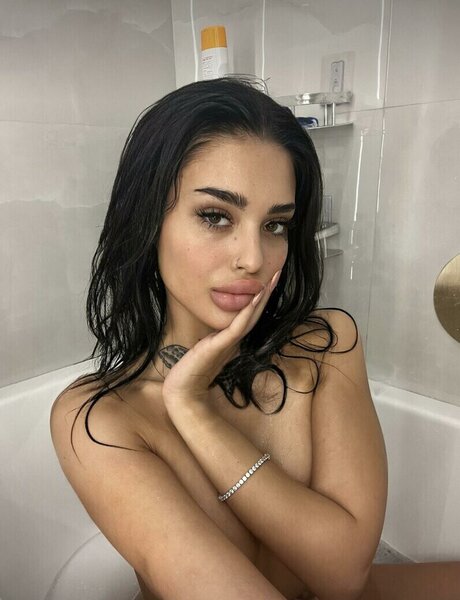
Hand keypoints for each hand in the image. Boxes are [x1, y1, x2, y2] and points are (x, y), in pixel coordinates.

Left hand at [161, 270, 280, 404]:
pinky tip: (255, 298)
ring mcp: (229, 342)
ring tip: (272, 279)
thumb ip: (214, 337)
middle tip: (278, 272)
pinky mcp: (219, 346)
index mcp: (231, 337)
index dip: (261, 297)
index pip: (250, 313)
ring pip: (250, 316)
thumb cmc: (191, 370)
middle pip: (256, 312)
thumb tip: (215, 327)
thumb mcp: (205, 346)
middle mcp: (234, 339)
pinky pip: (237, 326)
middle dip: (267, 291)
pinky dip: (247, 312)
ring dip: (262, 297)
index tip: (268, 279)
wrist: (183, 390)